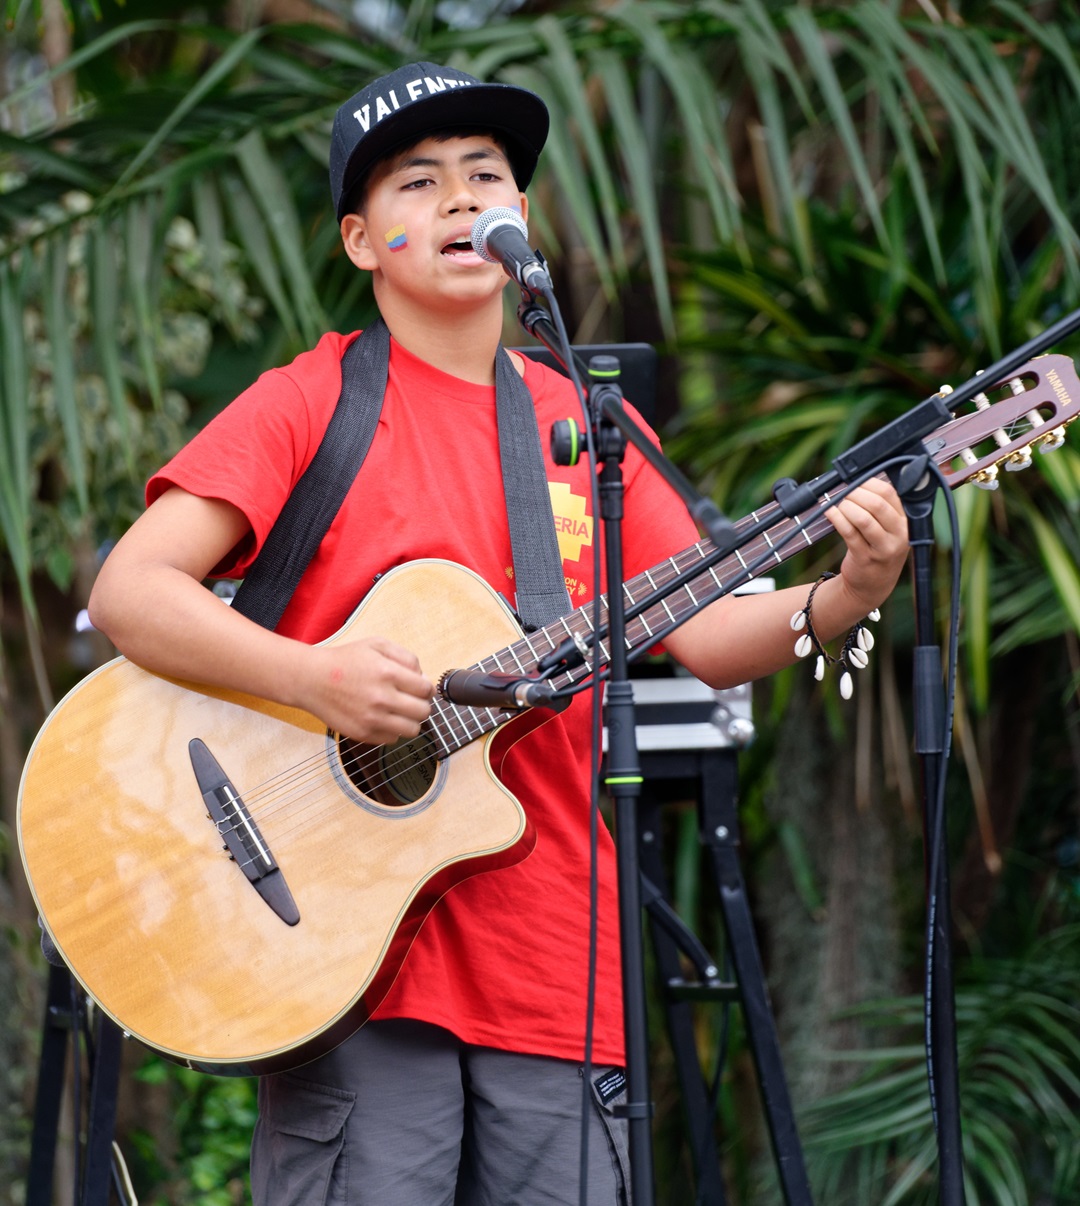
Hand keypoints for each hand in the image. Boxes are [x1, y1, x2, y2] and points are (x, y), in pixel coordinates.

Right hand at [300, 636, 433, 743]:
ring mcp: (372, 719)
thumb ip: (406, 657)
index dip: (427, 689)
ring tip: (400, 711)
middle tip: (412, 700)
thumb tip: (423, 677)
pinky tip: (382, 718)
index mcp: (388, 673)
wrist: (312, 680)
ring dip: (410, 721)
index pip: (426, 690)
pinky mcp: (363, 734)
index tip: (420, 688)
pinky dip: (392, 730)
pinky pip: (392, 739)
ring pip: (412, 730)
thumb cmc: (345, 660)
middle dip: (422, 705)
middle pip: (423, 712)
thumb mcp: (377, 644)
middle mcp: (382, 698)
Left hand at [825, 478, 909, 614]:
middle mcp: (898, 536)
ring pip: (863, 519)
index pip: (890, 494)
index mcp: (906, 523)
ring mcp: (883, 549)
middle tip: (844, 492)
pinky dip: (837, 519)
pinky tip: (830, 513)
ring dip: (846, 507)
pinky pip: (849, 533)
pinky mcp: (865, 559)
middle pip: (877, 505)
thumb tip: (859, 481)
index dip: (869, 483)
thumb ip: (881, 508)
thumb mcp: (889, 530)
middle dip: (856, 493)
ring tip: (837, 504)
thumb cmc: (878, 550)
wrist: (872, 585)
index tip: (856, 481)